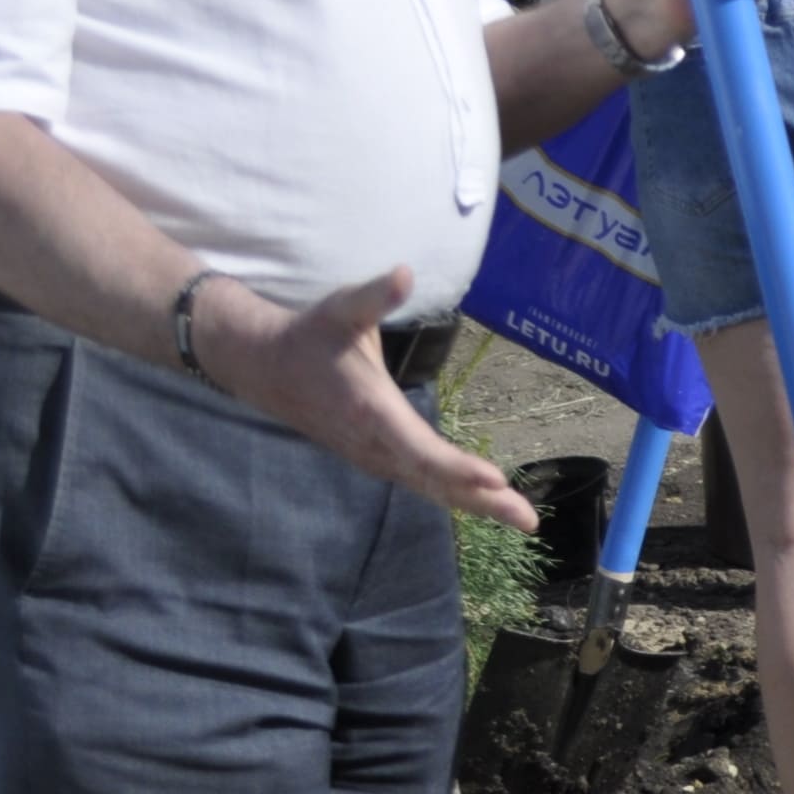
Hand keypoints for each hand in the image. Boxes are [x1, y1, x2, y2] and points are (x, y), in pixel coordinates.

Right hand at [194, 269, 537, 527]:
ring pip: (430, 487)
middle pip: (434, 480)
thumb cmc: (311, 334)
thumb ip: (375, 295)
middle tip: (529, 521)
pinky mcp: (375, 459)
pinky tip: (484, 502)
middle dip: (484, 501)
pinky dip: (453, 495)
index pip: (420, 449)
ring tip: (521, 518)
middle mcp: (374, 444)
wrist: (264, 366)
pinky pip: (420, 483)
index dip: (457, 468)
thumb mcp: (342, 308)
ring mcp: (374, 457)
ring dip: (475, 504)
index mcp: (372, 411)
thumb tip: (404, 272)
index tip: (495, 480)